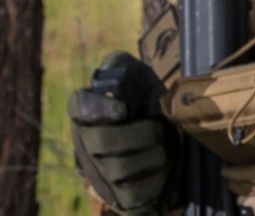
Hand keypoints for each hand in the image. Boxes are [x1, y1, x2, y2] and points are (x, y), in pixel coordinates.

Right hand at [68, 52, 176, 214]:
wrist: (164, 135)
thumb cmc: (146, 102)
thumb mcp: (136, 76)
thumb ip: (122, 68)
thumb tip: (115, 71)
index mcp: (87, 110)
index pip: (80, 106)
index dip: (97, 108)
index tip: (121, 110)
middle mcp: (85, 143)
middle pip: (103, 143)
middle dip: (139, 134)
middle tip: (158, 129)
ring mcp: (98, 173)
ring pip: (119, 170)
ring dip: (151, 156)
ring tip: (161, 147)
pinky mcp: (117, 196)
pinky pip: (132, 196)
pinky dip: (154, 181)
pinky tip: (162, 169)